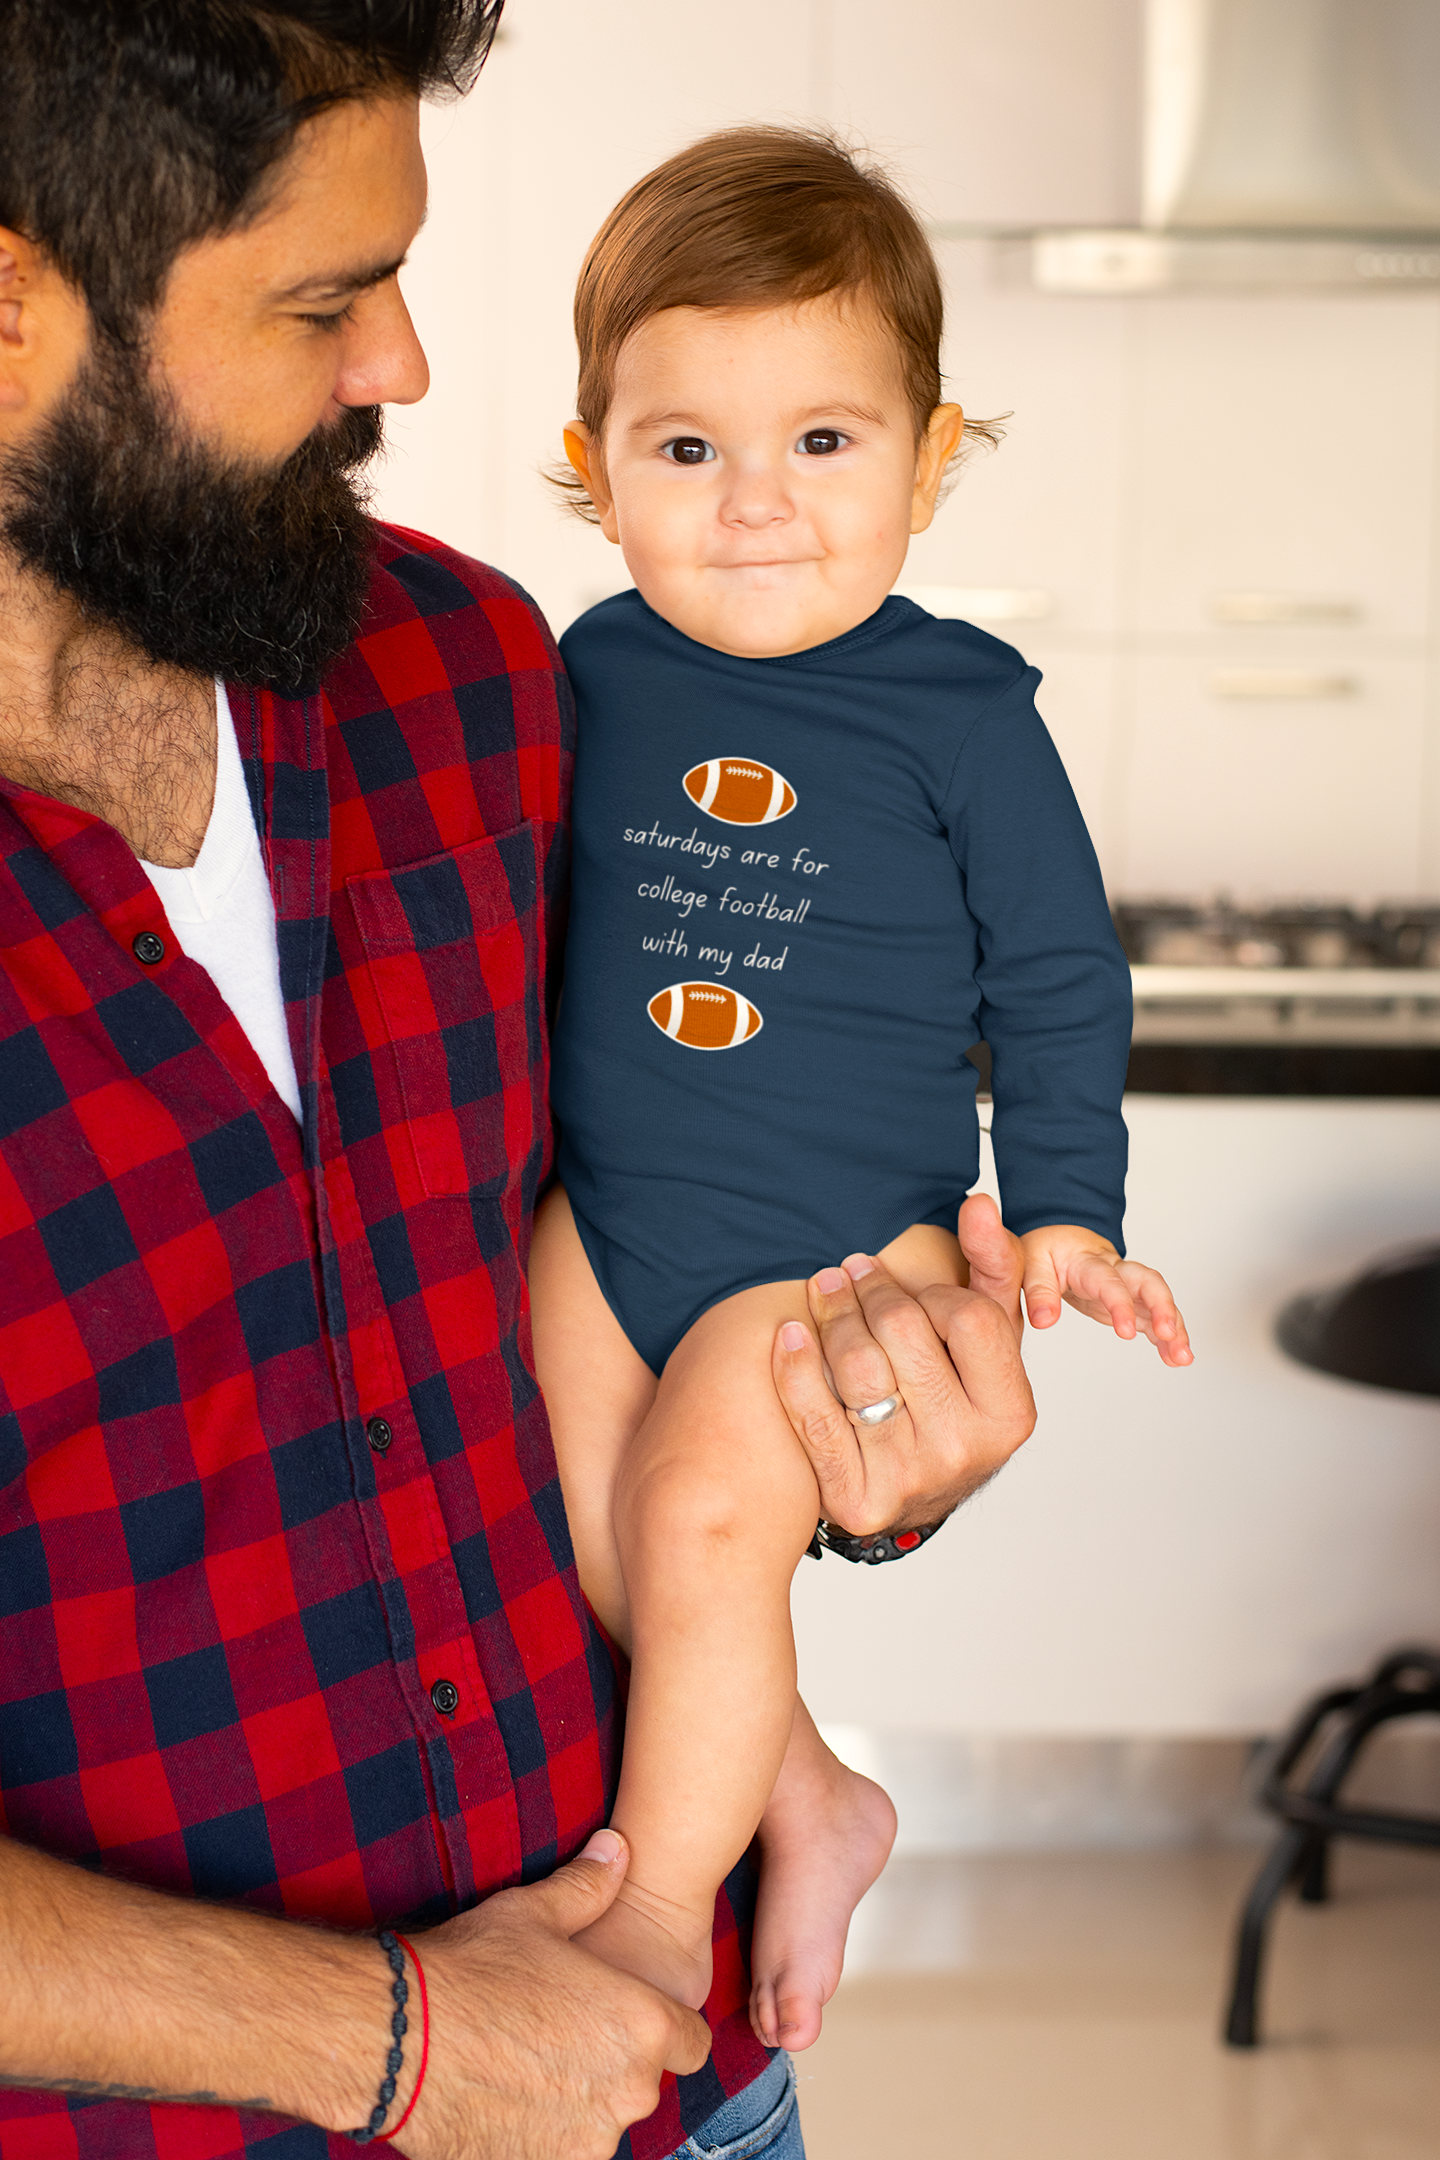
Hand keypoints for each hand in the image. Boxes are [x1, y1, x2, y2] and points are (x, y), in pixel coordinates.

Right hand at [397, 1831, 711, 2159]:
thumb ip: (589, 1886)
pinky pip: (556, 2151)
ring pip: (598, 2123)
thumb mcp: (535, 1913)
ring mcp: (584, 2144)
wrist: (396, 2039)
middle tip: (559, 2033)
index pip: (692, 2045)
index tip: (628, 2019)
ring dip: (576, 2101)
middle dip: (612, 2064)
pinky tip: (502, 2098)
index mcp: (641, 2026)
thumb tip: (618, 1849)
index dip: (665, 2029)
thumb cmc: (472, 1968)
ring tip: (523, 2064)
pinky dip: (540, 2133)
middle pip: (641, 2084)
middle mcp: (627, 2093)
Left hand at [769, 1204, 1035, 1536]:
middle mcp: (965, 1449)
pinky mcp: (857, 1497)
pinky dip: (796, 1367)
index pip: (967, 1317)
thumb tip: (980, 1204)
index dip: (930, 1292)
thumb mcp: (991, 1343)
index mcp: (1010, 1412)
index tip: (909, 1288)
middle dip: (870, 1291)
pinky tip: (790, 1334)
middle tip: (848, 1270)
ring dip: (831, 1316)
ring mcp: (910, 1477)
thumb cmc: (956, 1401)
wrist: (918, 1494)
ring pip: (855, 1368)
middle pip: (902, 1334)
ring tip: (824, 1290)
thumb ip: (993, 1269)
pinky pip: (814, 1418)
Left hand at [1019, 1224, 1191, 1366]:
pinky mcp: (1131, 1302)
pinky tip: (1176, 1357)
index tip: (1126, 1333)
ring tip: (1183, 1357)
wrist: (1062, 1240)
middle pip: (1149, 1283)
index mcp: (1089, 1262)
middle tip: (1171, 1335)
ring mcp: (1127, 1286)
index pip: (1109, 1281)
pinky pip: (1155, 1318)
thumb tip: (1044, 1321)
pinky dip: (1167, 1337)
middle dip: (1163, 1308)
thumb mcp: (1031, 1263)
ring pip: (1159, 1302)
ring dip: (1174, 1328)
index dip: (1121, 1305)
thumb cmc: (1048, 1250)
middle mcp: (1116, 1271)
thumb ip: (1038, 1292)